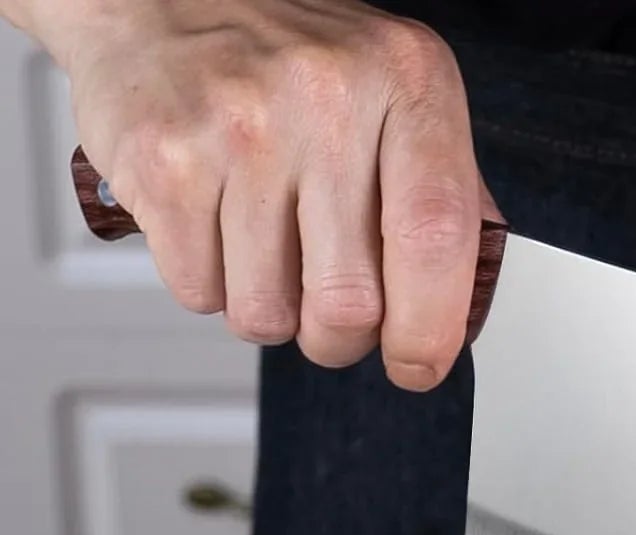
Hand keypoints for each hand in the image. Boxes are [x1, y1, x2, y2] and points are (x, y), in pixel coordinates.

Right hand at [49, 0, 492, 389]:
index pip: (437, 237)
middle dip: (341, 341)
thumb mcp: (396, 97)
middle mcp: (325, 96)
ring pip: (269, 314)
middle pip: (350, 304)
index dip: (430, 329)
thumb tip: (466, 308)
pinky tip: (217, 226)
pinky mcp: (164, 160)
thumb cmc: (292, 62)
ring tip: (267, 249)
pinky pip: (201, 293)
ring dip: (271, 313)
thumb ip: (448, 195)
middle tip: (331, 313)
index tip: (418, 365)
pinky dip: (210, 285)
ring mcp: (238, 126)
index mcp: (407, 80)